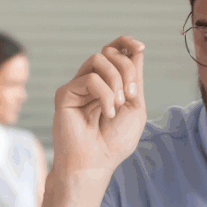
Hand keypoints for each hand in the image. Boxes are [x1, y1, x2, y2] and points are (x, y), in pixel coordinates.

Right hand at [52, 36, 146, 172]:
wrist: (96, 163)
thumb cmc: (115, 141)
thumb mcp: (135, 107)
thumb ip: (135, 79)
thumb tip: (136, 51)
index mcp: (108, 84)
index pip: (114, 52)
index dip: (126, 43)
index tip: (141, 47)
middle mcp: (91, 82)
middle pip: (109, 52)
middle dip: (127, 69)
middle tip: (131, 94)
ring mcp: (77, 87)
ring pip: (99, 59)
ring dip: (117, 80)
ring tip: (119, 104)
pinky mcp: (65, 93)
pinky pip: (90, 78)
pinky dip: (105, 95)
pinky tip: (107, 112)